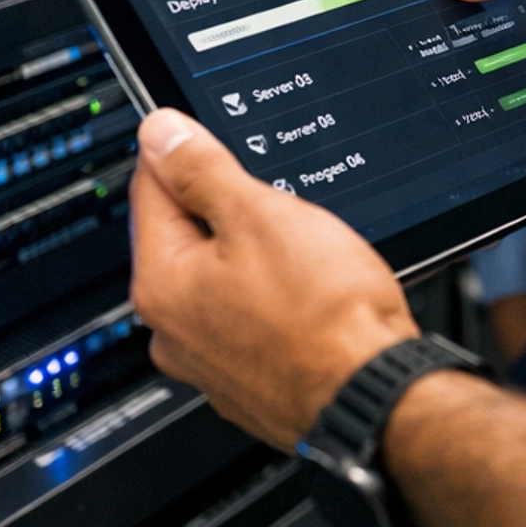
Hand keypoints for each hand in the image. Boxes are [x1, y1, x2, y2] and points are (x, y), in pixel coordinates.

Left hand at [130, 111, 418, 449]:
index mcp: (162, 283)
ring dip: (253, 255)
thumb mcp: (262, 215)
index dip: (182, 148)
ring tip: (304, 249)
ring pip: (221, 280)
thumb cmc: (324, 315)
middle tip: (275, 195)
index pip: (150, 188)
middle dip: (225, 208)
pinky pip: (249, 319)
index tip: (203, 130)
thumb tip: (160, 133)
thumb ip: (204, 170)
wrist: (375, 395)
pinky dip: (273, 299)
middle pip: (185, 236)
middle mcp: (172, 331)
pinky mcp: (249, 382)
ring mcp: (210, 364)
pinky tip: (310, 294)